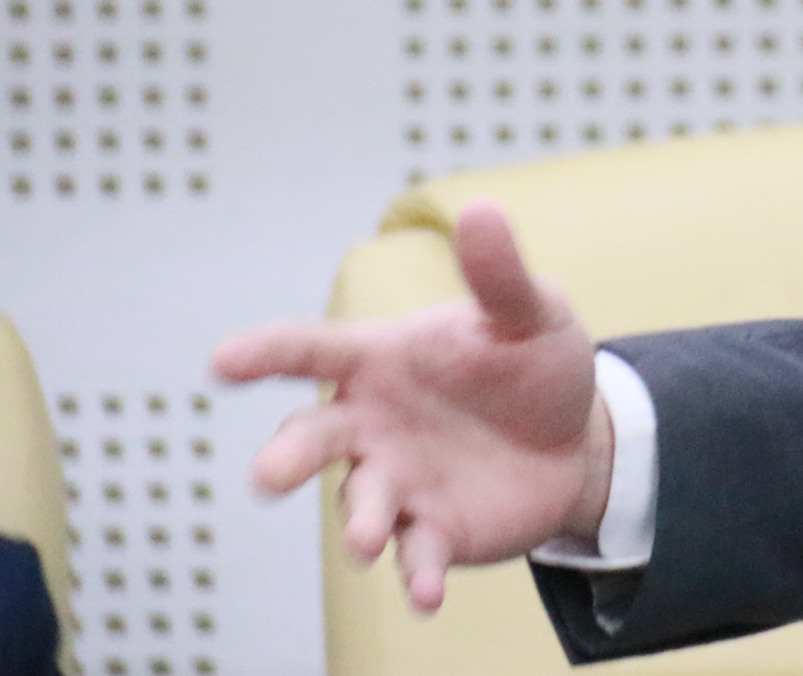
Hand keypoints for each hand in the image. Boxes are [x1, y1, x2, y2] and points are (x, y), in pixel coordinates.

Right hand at [211, 201, 611, 612]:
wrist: (575, 439)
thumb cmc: (534, 363)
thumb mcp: (530, 313)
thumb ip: (500, 274)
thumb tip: (480, 210)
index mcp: (382, 360)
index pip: (311, 351)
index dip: (264, 353)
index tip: (222, 359)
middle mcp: (372, 425)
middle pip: (311, 441)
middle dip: (285, 460)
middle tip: (267, 477)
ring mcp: (395, 481)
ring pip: (359, 503)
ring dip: (359, 523)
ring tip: (367, 540)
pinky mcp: (430, 530)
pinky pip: (415, 555)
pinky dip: (417, 574)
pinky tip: (425, 595)